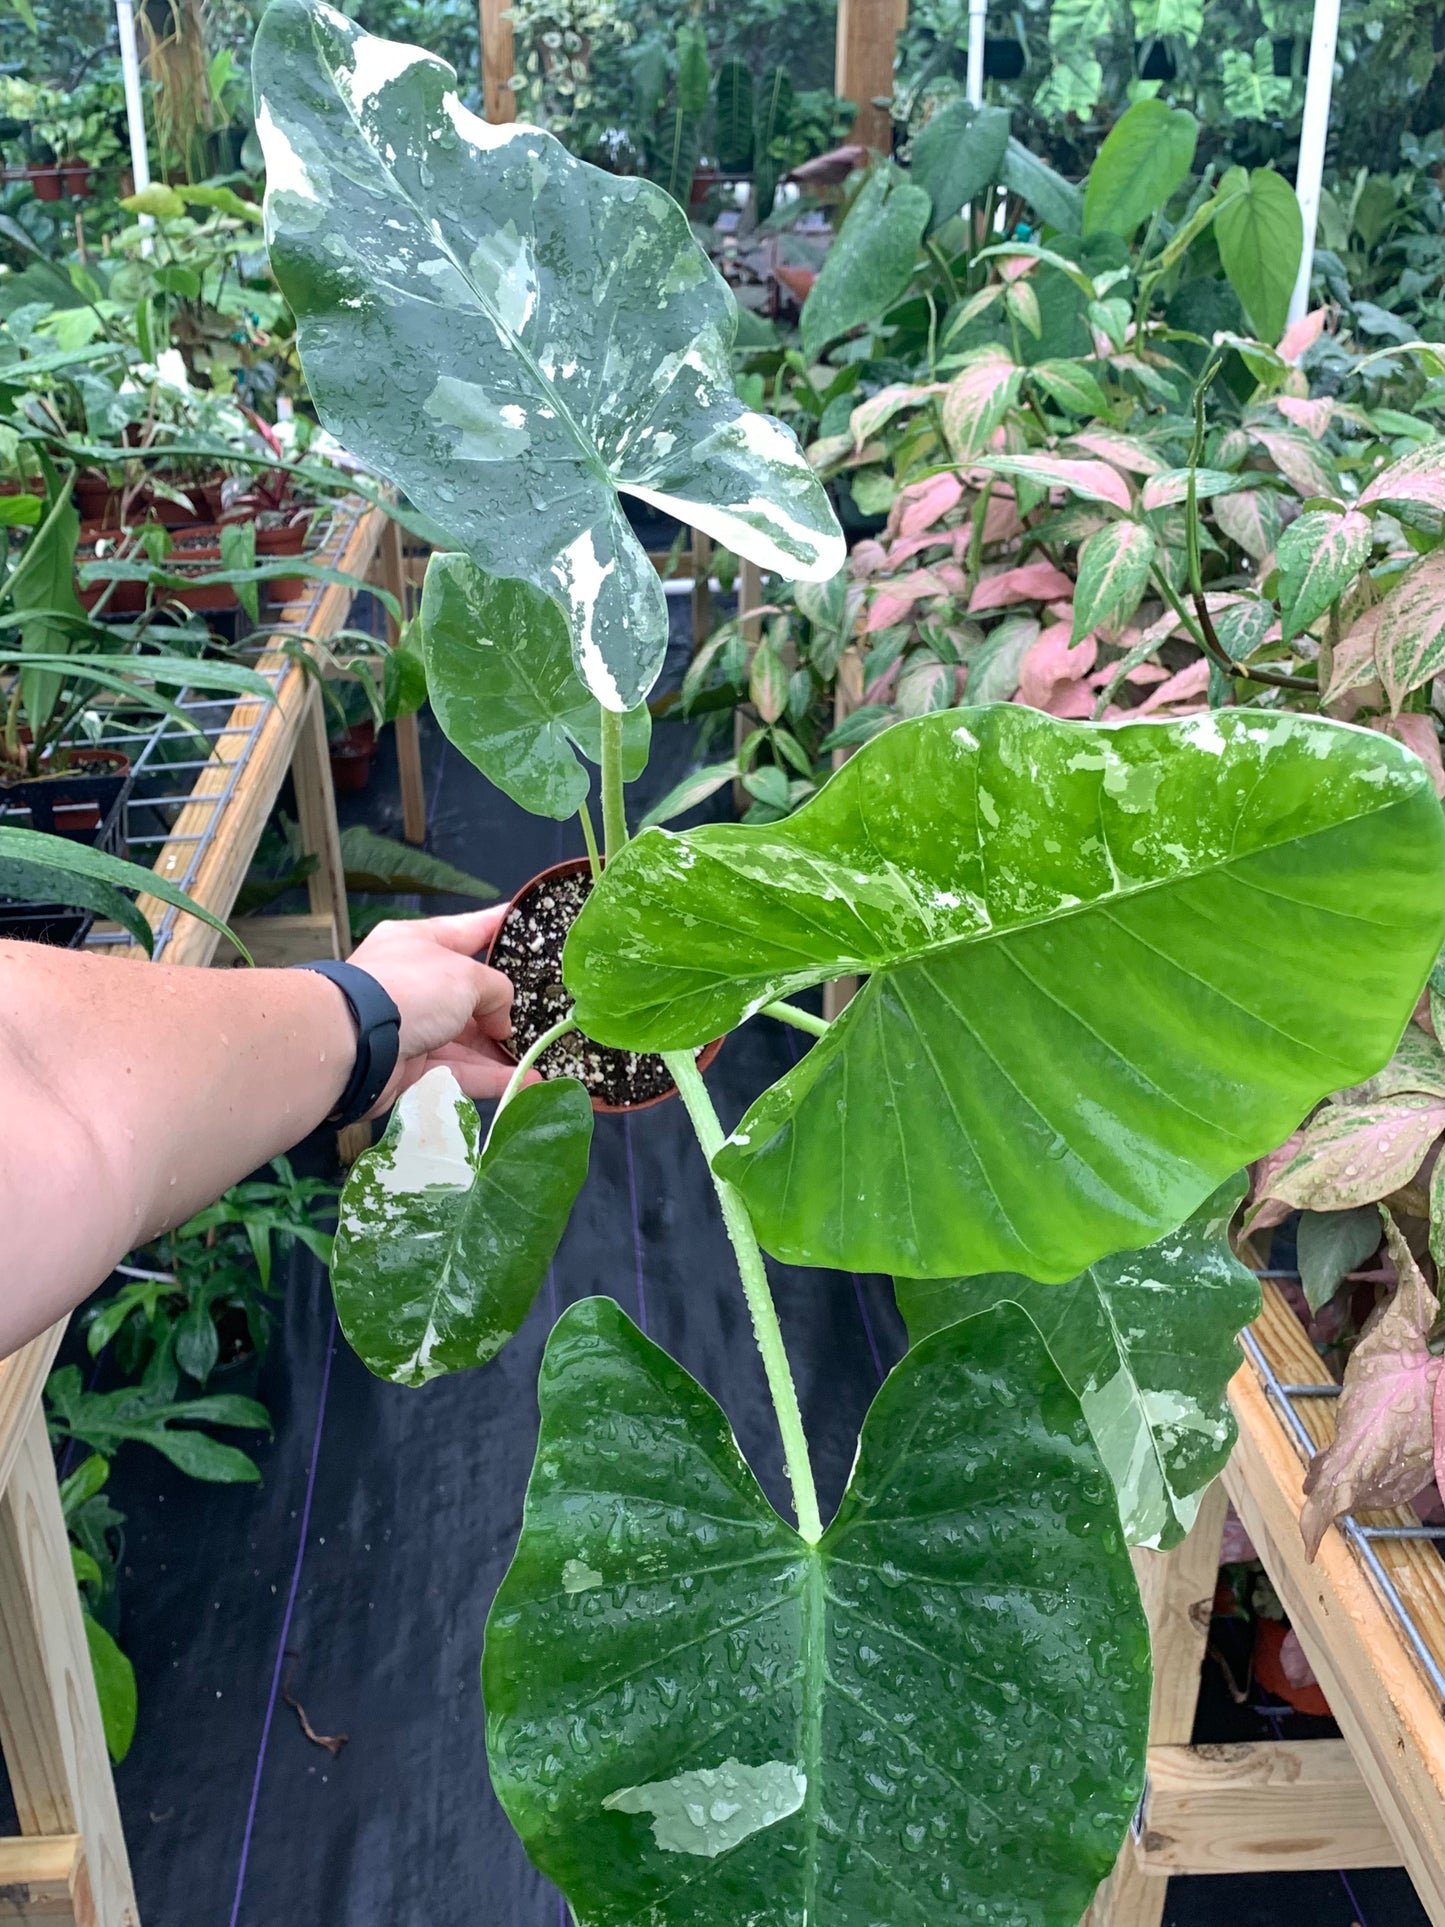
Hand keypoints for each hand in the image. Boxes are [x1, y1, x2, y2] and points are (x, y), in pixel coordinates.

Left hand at [347, 906, 522, 1110]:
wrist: (353, 1044)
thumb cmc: (409, 990)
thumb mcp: (466, 976)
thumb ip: (496, 990)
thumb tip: (500, 1021)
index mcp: (420, 943)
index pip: (469, 931)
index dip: (499, 927)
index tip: (527, 924)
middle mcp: (414, 982)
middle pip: (469, 993)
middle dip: (504, 1006)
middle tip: (544, 1013)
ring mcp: (411, 1027)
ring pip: (466, 1039)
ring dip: (501, 1050)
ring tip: (541, 1057)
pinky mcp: (410, 1068)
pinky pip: (458, 1071)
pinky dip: (490, 1077)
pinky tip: (525, 1081)